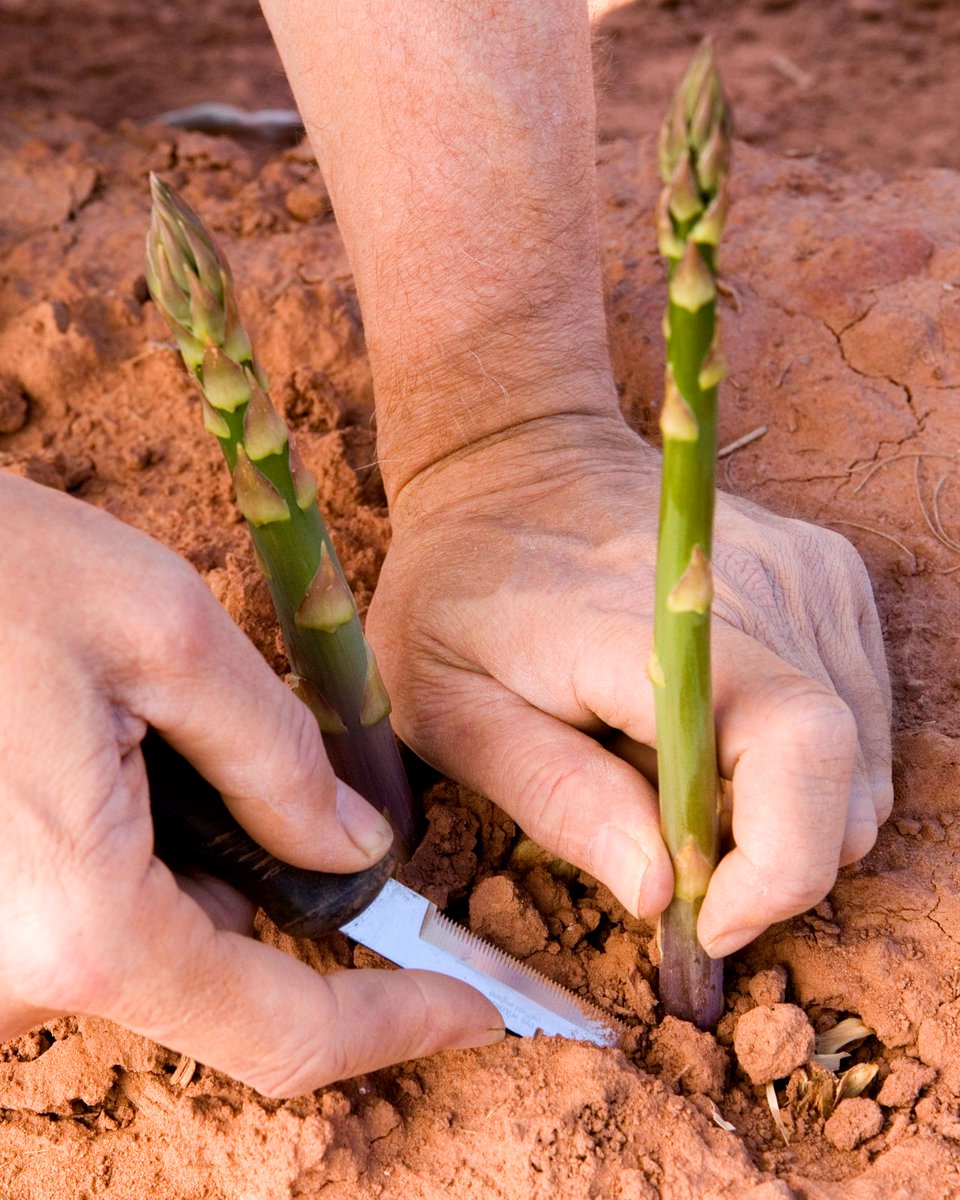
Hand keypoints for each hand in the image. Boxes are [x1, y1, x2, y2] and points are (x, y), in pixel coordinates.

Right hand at [0, 475, 500, 1095]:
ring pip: (148, 937)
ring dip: (191, 853)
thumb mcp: (165, 635)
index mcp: (85, 920)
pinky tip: (103, 750)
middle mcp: (18, 971)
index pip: (283, 1029)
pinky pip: (85, 915)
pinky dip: (131, 852)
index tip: (477, 1011)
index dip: (396, 1023)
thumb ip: (278, 757)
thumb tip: (352, 849)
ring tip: (143, 729)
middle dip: (273, 883)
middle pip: (215, 972)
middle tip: (268, 771)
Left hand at [367, 411, 892, 955]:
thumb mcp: (450, 705)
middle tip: (674, 858)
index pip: (799, 757)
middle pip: (843, 783)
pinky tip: (717, 738)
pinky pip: (858, 714)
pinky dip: (803, 762)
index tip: (705, 919)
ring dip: (785, 814)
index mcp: (661, 623)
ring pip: (861, 762)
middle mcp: (765, 589)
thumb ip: (554, 797)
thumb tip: (661, 894)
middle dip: (771, 861)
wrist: (513, 460)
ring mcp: (810, 574)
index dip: (777, 871)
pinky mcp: (827, 574)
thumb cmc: (461, 587)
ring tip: (680, 784)